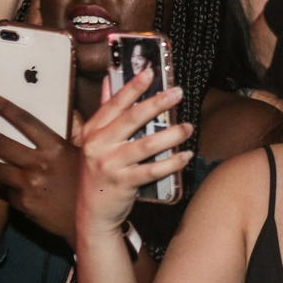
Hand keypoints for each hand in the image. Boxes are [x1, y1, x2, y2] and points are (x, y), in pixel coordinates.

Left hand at [0, 96, 82, 238]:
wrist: (90, 221)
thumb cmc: (91, 184)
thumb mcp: (86, 155)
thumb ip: (75, 132)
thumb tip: (70, 111)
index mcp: (55, 148)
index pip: (25, 121)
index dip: (5, 108)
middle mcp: (39, 164)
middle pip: (1, 144)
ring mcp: (29, 185)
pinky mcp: (23, 204)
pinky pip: (3, 191)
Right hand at [75, 69, 192, 235]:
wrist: (93, 211)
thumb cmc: (100, 171)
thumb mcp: (96, 140)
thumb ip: (105, 110)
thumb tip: (111, 79)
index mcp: (93, 130)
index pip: (114, 104)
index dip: (132, 87)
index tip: (150, 72)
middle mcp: (98, 145)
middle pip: (131, 120)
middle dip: (156, 104)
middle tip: (177, 93)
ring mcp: (110, 165)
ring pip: (146, 145)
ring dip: (170, 134)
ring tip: (188, 126)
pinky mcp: (123, 183)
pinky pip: (152, 170)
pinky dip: (171, 163)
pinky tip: (185, 155)